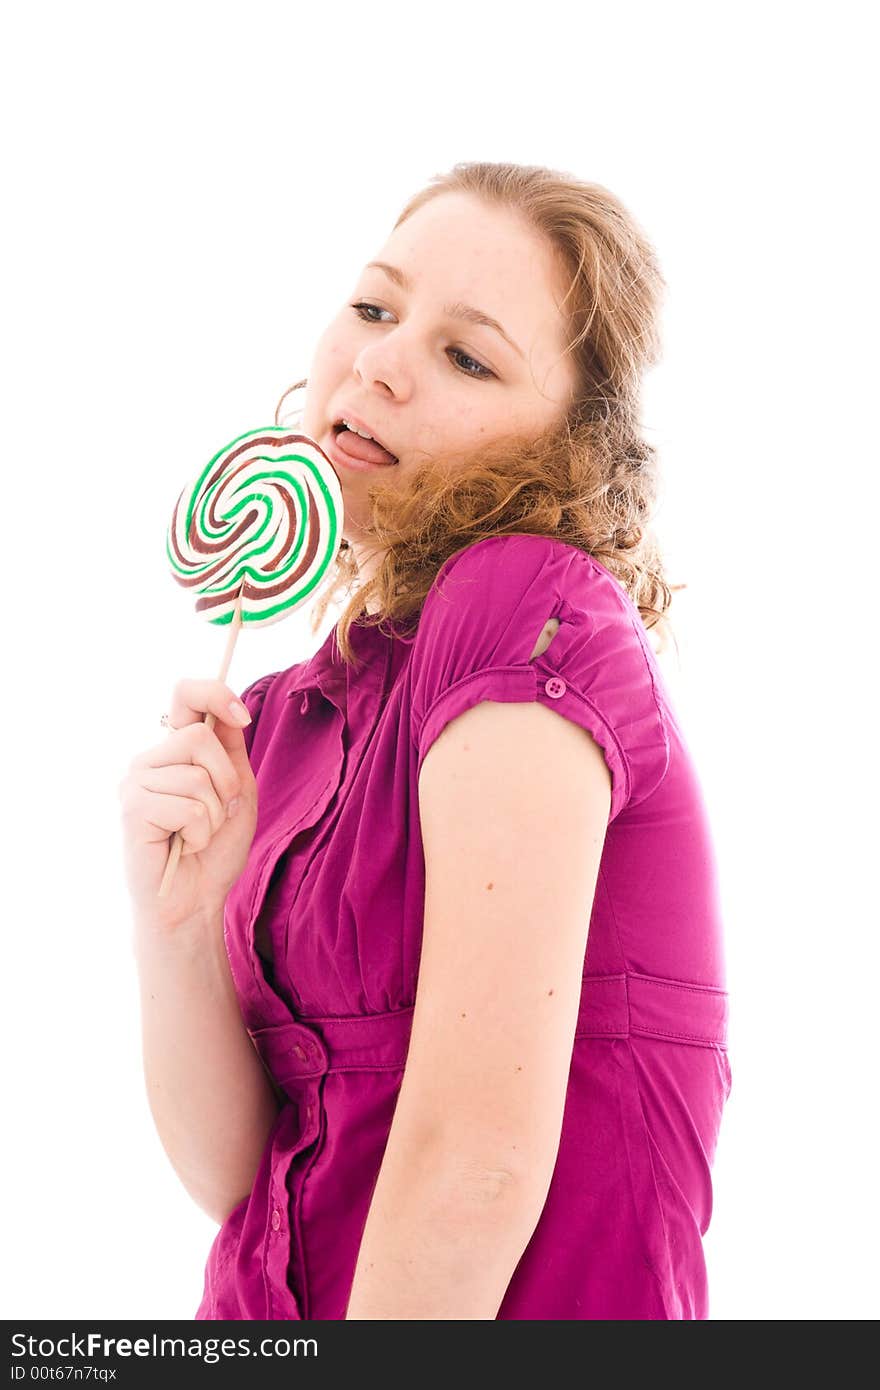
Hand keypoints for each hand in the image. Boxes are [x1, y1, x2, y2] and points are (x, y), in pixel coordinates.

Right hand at [118, 680, 257, 932]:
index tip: (243, 717)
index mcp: (175, 750)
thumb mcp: (237, 790)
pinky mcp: (132, 809)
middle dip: (227, 779)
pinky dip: (202, 833)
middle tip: (218, 812)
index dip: (216, 693)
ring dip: (215, 814)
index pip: (185, 694)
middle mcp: (150, 759)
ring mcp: (136, 782)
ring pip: (198, 775)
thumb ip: (230, 750)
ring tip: (198, 834)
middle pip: (201, 735)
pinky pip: (189, 807)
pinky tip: (185, 846)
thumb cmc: (215, 849)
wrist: (196, 900)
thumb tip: (228, 710)